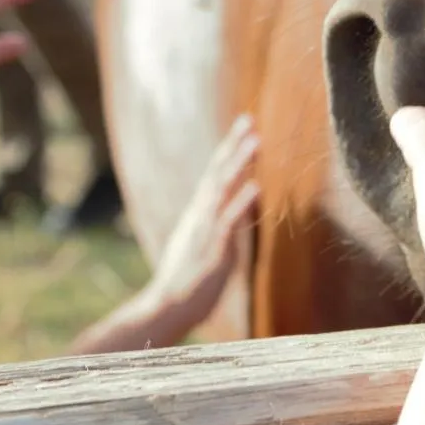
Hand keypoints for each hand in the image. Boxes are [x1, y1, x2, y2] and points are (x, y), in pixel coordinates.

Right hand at [146, 115, 260, 320]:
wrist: (168, 306)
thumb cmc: (187, 279)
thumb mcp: (205, 245)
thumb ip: (221, 223)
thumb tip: (240, 207)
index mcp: (199, 213)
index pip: (214, 174)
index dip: (229, 149)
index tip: (244, 126)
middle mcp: (201, 215)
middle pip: (217, 172)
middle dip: (234, 145)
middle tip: (249, 119)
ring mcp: (206, 230)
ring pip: (223, 189)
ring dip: (240, 163)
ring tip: (256, 141)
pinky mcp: (214, 249)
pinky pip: (229, 221)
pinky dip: (242, 201)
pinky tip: (256, 185)